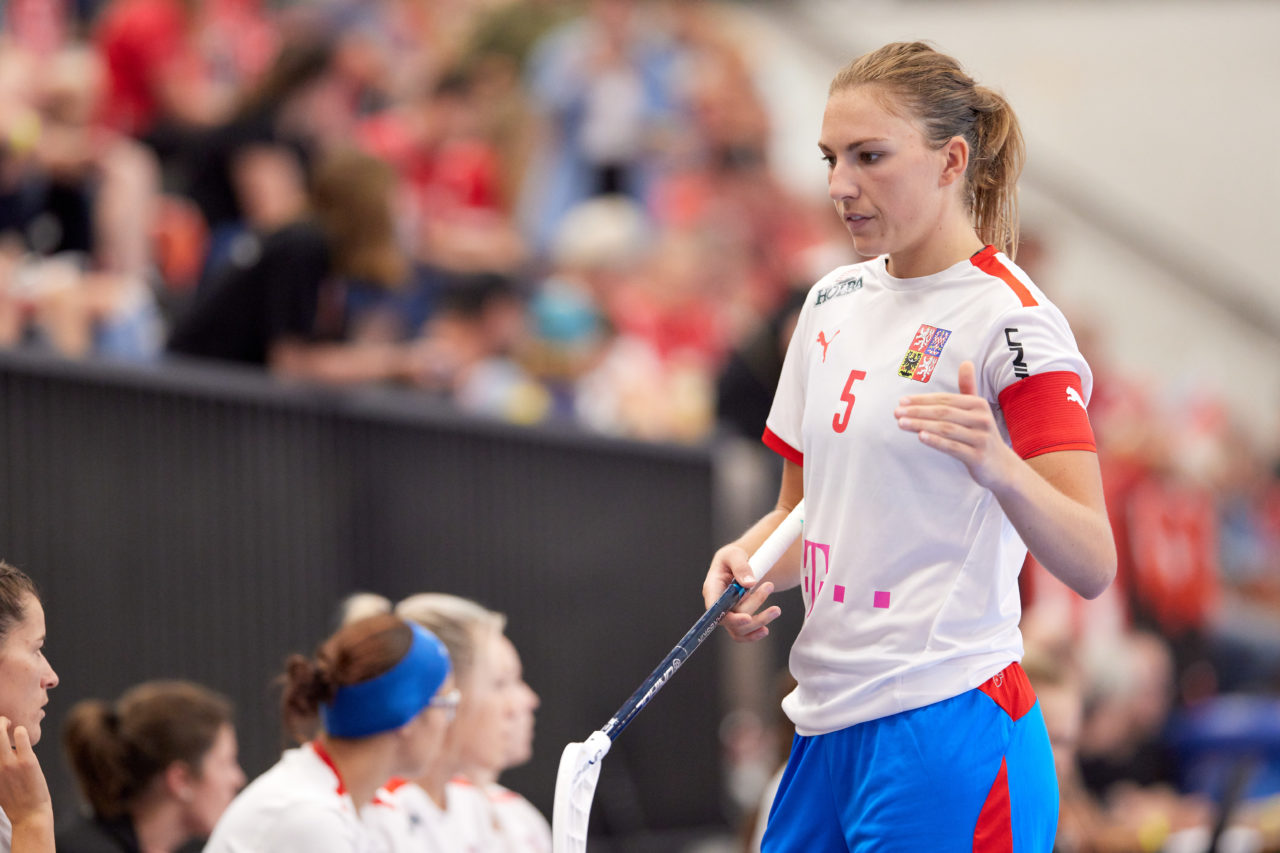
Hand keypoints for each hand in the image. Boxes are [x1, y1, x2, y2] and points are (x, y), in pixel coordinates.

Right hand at [0, 717, 52, 834]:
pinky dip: (20, 731)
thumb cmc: (13, 801)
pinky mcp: (27, 761)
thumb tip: (0, 756)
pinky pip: (21, 736)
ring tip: (9, 723)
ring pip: (0, 733)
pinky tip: (21, 733)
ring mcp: (9, 763)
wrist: (29, 815)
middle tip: (2, 722)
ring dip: (3, 723)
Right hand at [702, 544, 778, 642]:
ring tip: (777, 609)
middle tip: (769, 586)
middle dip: (754, 606)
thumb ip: (741, 566)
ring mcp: (727, 614)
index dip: (729, 617)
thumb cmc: (733, 558)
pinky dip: (754, 634)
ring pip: (739, 629)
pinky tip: (765, 629)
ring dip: (759, 621)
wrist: (739, 565)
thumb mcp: (735, 554)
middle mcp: (718, 605)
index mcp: (712, 588)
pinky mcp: (736, 619)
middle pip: (731, 619)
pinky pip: (743, 634)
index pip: (715, 609)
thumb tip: (749, 584)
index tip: (748, 617)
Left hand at [894, 360, 1018, 489]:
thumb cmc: (982, 435)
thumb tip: (965, 362)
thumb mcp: (977, 411)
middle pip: (943, 412)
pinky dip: (936, 441)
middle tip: (896, 412)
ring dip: (921, 424)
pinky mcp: (978, 456)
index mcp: (978, 405)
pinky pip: (953, 447)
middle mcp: (981, 419)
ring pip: (946, 429)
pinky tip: (920, 436)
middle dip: (917, 411)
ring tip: (901, 423)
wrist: (1002, 467)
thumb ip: (968, 388)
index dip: (922, 400)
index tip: (901, 401)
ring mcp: (981, 438)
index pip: (945, 399)